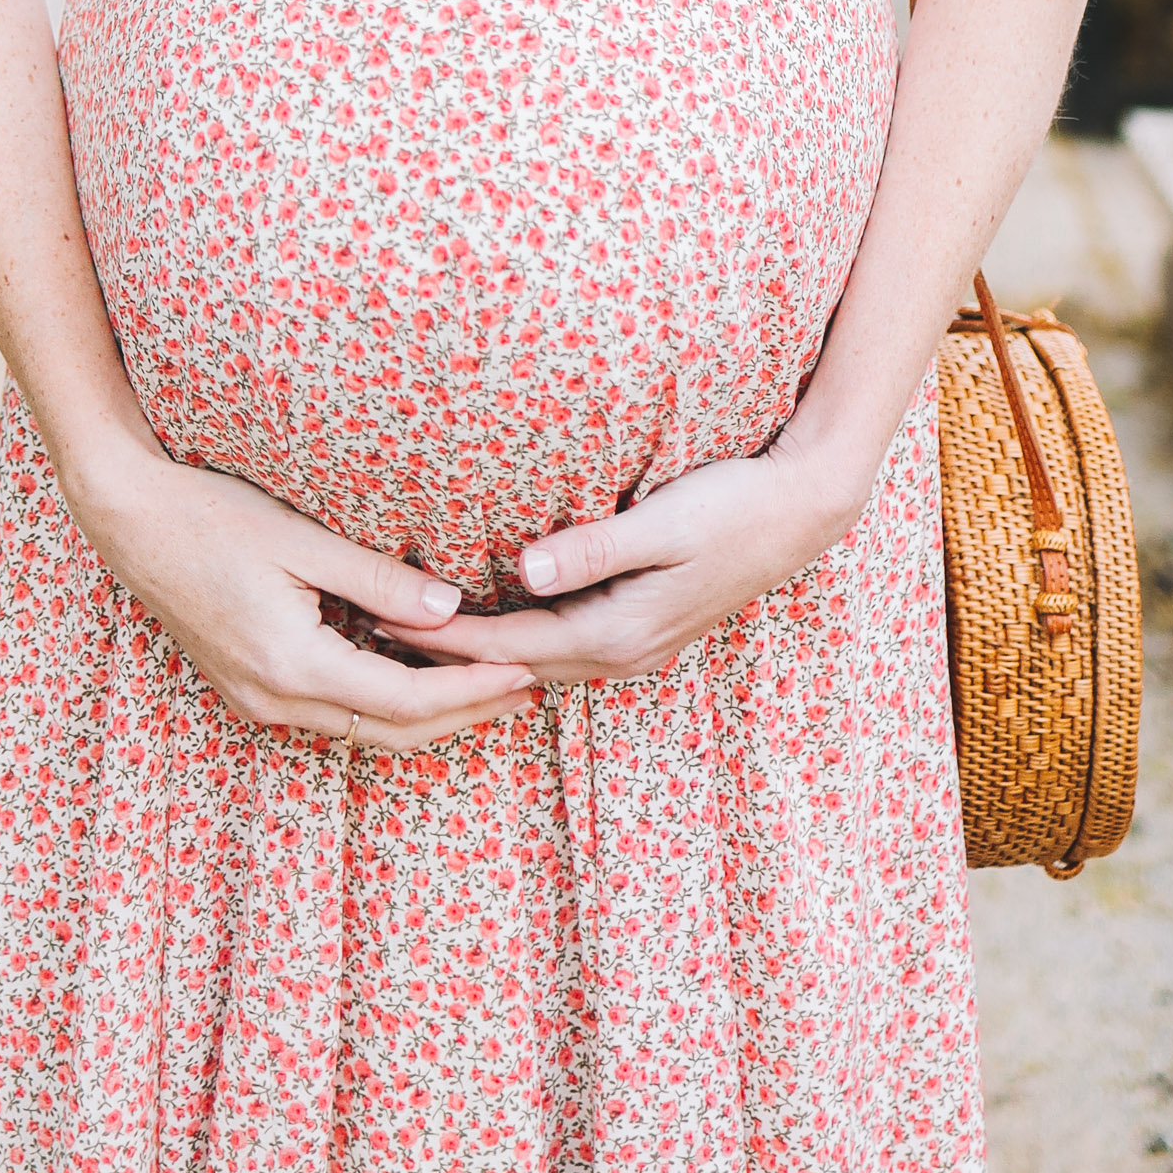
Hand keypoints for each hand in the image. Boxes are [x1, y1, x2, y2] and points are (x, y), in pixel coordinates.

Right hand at [68, 438, 535, 749]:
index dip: (473, 691)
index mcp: (293, 665)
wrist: (128, 519)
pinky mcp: (250, 687)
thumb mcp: (301, 538)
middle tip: (527, 686)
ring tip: (487, 682)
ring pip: (363, 729)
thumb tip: (450, 609)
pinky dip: (384, 700)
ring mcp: (258, 700)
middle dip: (465, 713)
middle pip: (392, 731)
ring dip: (428, 712)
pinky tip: (417, 669)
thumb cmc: (210, 515)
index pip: (408, 702)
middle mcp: (275, 699)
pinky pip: (334, 713)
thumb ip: (377, 579)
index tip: (526, 671)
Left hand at [369, 427, 868, 688]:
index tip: (381, 624)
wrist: (803, 512)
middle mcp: (623, 654)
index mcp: (619, 634)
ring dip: (477, 654)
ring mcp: (637, 648)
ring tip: (414, 637)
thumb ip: (594, 548)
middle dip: (444, 656)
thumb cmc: (735, 505)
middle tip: (370, 635)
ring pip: (538, 663)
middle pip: (513, 666)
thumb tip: (526, 569)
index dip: (442, 639)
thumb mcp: (665, 521)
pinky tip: (492, 623)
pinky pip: (562, 648)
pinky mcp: (645, 628)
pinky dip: (517, 641)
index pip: (508, 647)